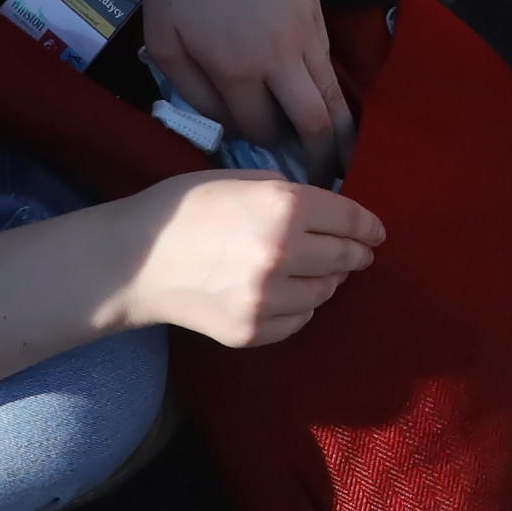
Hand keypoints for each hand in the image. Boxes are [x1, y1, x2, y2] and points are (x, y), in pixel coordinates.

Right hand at [117, 172, 385, 348]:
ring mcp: (268, 299)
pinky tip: (281, 292)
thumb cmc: (184, 207)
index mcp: (283, 207)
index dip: (370, 227)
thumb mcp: (240, 179)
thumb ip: (288, 193)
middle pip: (345, 258)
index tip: (377, 233)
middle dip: (355, 253)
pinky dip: (299, 305)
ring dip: (326, 280)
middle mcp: (282, 254)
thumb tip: (329, 214)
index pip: (351, 220)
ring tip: (310, 269)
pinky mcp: (253, 331)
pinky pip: (298, 319)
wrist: (134, 261)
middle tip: (358, 253)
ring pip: (325, 292)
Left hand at [141, 0, 353, 171]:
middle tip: (323, 180)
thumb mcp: (163, 42)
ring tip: (340, 152)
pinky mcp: (317, 8)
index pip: (262, 128)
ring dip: (338, 127)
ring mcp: (306, 31)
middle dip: (321, 157)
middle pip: (317, 121)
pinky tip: (323, 98)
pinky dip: (330, 87)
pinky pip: (329, 61)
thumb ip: (192, 91)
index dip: (261, 144)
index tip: (256, 147)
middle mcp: (282, 57)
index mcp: (239, 69)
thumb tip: (225, 120)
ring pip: (334, 93)